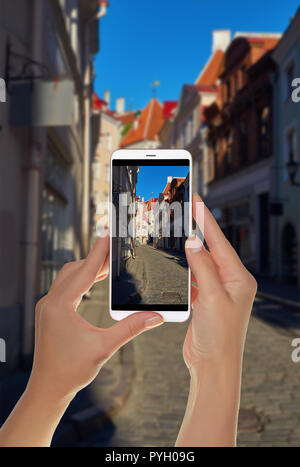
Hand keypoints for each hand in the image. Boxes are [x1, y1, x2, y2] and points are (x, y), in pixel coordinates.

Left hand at [27, 233, 163, 402]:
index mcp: (60, 306)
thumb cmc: (71, 371)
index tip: (107, 235)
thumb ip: (131, 328)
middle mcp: (50, 302)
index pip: (83, 271)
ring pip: (67, 277)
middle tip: (115, 250)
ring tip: (108, 264)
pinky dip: (80, 279)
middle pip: (74, 270)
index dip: (98, 252)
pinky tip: (93, 281)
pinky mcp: (49, 312)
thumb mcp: (104, 347)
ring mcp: (47, 307)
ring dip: (87, 269)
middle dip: (95, 259)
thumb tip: (156, 317)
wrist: (48, 388)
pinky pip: (64, 287)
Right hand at [184, 194, 256, 368]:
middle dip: (197, 231)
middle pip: (211, 249)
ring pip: (200, 263)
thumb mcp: (211, 297)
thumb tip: (192, 241)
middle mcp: (230, 282)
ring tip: (176, 233)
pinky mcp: (206, 300)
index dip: (206, 220)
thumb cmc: (219, 336)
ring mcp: (218, 291)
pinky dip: (184, 270)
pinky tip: (175, 263)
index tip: (197, 201)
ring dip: (188, 251)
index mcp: (239, 278)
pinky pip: (194, 278)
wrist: (213, 365)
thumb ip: (202, 267)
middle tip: (184, 211)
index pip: (219, 242)